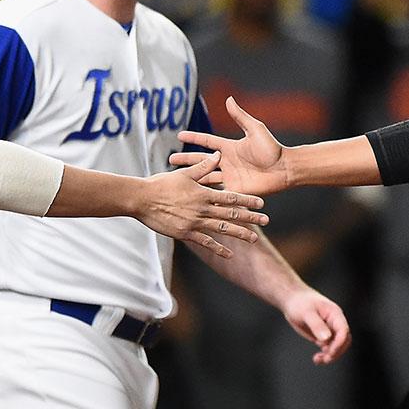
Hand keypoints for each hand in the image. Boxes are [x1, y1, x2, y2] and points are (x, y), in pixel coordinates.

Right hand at [139, 151, 265, 258]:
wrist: (142, 199)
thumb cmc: (161, 184)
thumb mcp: (184, 173)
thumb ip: (203, 166)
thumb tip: (218, 154)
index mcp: (203, 193)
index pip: (231, 197)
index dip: (248, 200)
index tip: (262, 203)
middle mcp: (202, 209)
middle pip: (231, 213)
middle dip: (250, 217)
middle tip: (266, 220)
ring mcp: (194, 222)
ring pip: (222, 228)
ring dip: (239, 233)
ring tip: (254, 239)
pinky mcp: (185, 233)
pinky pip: (205, 242)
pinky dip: (218, 248)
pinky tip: (230, 253)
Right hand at [169, 97, 291, 195]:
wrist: (284, 169)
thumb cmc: (272, 149)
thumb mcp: (255, 130)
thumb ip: (240, 117)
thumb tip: (228, 99)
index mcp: (229, 147)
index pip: (207, 141)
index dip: (193, 137)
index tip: (179, 135)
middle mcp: (226, 162)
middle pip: (201, 160)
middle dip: (186, 160)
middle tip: (170, 160)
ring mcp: (229, 177)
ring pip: (205, 177)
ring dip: (191, 178)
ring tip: (177, 180)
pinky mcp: (233, 190)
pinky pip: (217, 193)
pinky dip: (206, 195)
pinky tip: (193, 198)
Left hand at [280, 289, 350, 364]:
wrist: (291, 299)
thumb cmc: (299, 302)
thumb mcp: (307, 312)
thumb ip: (317, 325)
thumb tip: (326, 339)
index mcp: (335, 314)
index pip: (343, 331)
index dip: (339, 343)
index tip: (330, 352)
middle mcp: (334, 323)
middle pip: (343, 341)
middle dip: (336, 352)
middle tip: (325, 359)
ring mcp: (329, 330)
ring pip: (336, 346)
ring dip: (330, 355)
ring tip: (318, 360)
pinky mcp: (321, 336)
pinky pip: (328, 348)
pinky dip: (324, 355)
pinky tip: (317, 358)